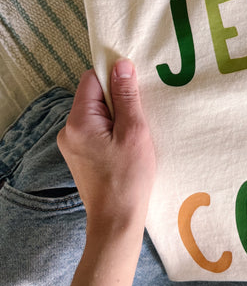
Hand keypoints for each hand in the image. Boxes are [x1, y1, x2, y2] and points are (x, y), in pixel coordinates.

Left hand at [57, 60, 155, 240]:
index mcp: (78, 121)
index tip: (135, 88)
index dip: (114, 77)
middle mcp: (68, 130)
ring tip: (135, 134)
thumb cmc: (128, 178)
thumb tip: (122, 65)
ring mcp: (72, 144)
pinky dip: (113, 131)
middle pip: (93, 97)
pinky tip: (128, 145)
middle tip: (140, 116)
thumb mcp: (134, 131)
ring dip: (117, 117)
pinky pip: (96, 131)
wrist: (116, 220)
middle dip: (118, 100)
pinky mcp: (80, 156)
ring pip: (97, 114)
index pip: (92, 79)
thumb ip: (127, 96)